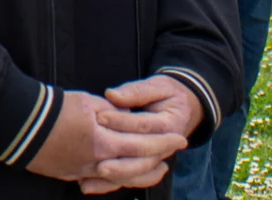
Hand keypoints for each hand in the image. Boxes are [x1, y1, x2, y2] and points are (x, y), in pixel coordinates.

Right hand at [26, 90, 185, 182]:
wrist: (18, 123)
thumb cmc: (52, 108)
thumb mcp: (87, 103)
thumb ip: (112, 114)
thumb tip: (126, 119)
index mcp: (104, 140)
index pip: (143, 142)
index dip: (164, 140)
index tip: (179, 136)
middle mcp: (98, 161)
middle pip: (138, 165)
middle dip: (160, 157)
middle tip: (175, 149)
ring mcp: (85, 171)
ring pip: (123, 178)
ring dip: (144, 172)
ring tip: (158, 166)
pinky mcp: (73, 175)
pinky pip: (103, 182)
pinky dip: (120, 179)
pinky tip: (126, 175)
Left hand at [76, 76, 202, 192]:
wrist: (183, 109)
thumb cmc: (167, 95)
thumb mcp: (158, 86)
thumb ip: (137, 91)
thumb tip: (113, 95)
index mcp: (170, 126)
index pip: (144, 126)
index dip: (122, 121)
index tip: (100, 116)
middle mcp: (164, 148)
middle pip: (143, 159)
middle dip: (119, 159)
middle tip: (95, 154)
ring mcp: (154, 160)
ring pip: (136, 174)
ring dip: (115, 177)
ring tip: (92, 174)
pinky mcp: (142, 165)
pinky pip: (127, 179)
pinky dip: (109, 184)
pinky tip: (88, 185)